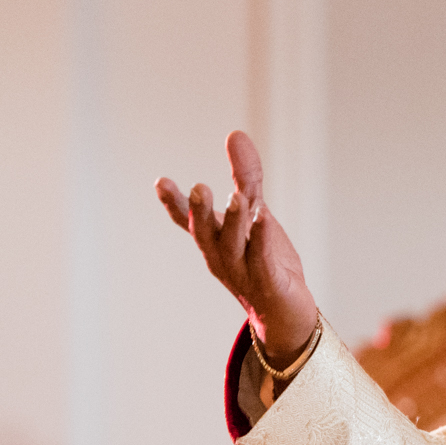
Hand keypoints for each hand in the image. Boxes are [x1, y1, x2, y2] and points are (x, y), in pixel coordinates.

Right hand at [156, 131, 319, 363]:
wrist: (285, 311)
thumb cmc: (264, 260)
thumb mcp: (255, 211)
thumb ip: (245, 176)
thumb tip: (235, 133)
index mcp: (214, 240)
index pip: (188, 221)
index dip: (174, 203)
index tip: (160, 182)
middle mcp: (222, 257)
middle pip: (205, 234)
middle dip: (199, 212)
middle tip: (198, 188)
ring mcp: (243, 272)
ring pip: (233, 246)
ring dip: (233, 222)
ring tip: (237, 197)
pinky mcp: (268, 283)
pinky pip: (261, 260)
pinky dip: (260, 239)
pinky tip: (264, 217)